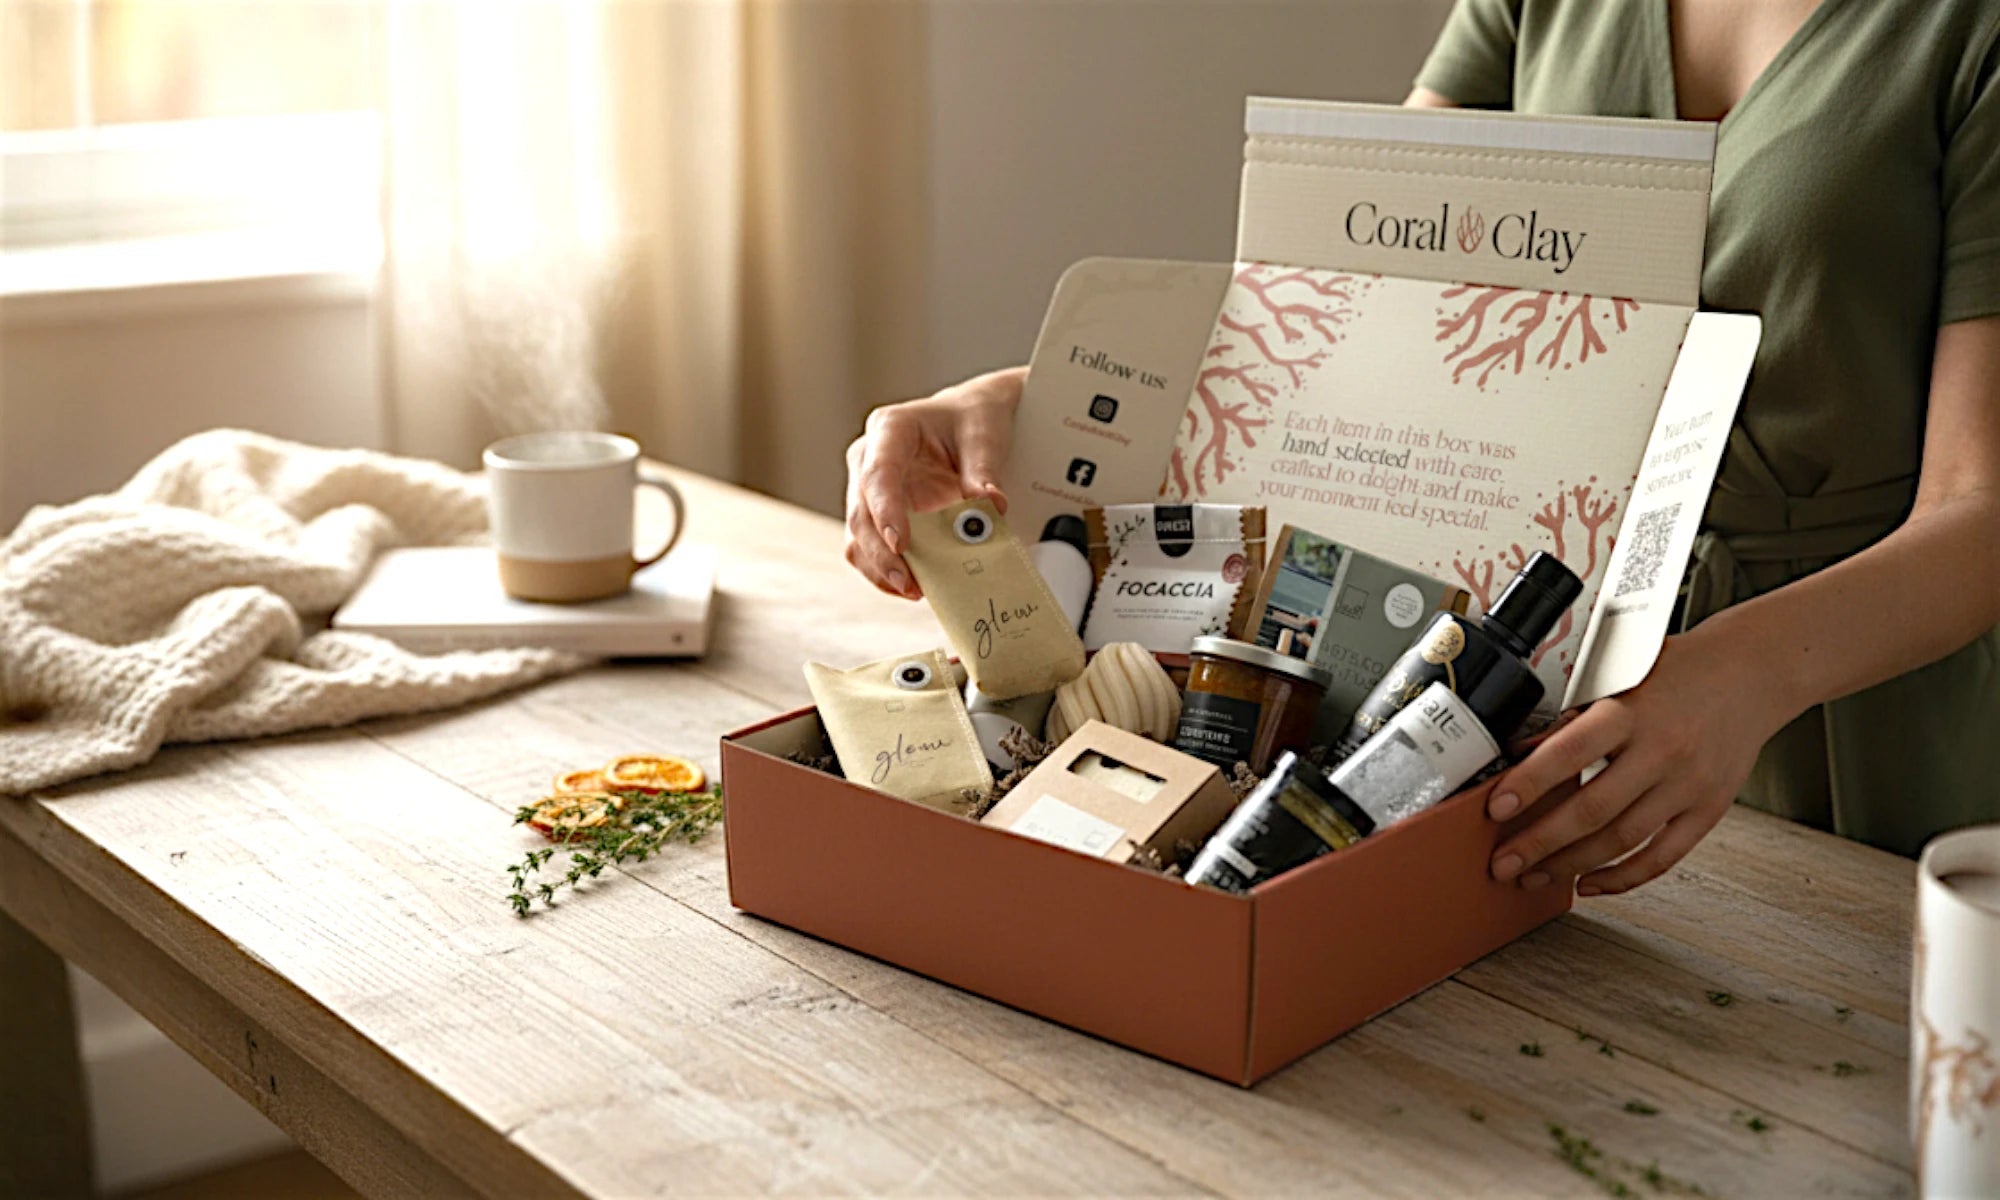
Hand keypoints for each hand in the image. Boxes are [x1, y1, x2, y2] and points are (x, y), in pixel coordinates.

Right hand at [844, 367, 1025, 598]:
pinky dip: (887, 570)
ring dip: (880, 568)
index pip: (878, 473)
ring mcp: (868, 488)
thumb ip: (984, 470)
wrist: (967, 418)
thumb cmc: (971, 418)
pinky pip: (870, 547)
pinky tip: (913, 584)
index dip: (885, 510)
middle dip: (881, 554)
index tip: (899, 543)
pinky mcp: (877, 513)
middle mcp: (869, 458)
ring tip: (915, 590)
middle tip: (910, 583)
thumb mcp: (985, 434)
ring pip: (857, 536)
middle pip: (860, 512)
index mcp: (891, 429)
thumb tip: (992, 506)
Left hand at [1483, 622, 1789, 895]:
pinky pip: (1663, 856)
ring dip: (1572, 865)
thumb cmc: (1677, 672)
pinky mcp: (1709, 810)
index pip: (1572, 751)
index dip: (1530, 783)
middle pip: (1594, 808)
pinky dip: (1623, 877)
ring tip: (1533, 876)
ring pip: (1623, 840)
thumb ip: (1575, 718)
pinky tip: (1589, 884)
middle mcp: (1663, 750)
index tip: (1496, 808)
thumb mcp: (1618, 677)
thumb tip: (1521, 755)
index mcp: (1633, 711)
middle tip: (1503, 862)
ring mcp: (1689, 785)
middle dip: (1541, 842)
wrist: (1751, 674)